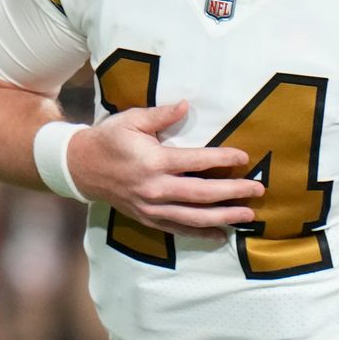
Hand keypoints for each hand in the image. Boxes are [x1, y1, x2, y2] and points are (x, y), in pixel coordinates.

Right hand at [67, 100, 264, 237]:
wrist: (80, 168)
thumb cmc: (109, 140)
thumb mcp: (131, 120)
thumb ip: (161, 115)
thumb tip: (186, 105)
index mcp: (153, 162)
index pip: (196, 161)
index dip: (222, 159)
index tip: (244, 157)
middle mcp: (155, 188)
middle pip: (202, 194)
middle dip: (233, 192)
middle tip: (258, 190)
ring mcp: (151, 208)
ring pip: (194, 217)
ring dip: (223, 216)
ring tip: (247, 215)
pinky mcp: (148, 219)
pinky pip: (178, 229)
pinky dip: (201, 233)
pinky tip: (222, 234)